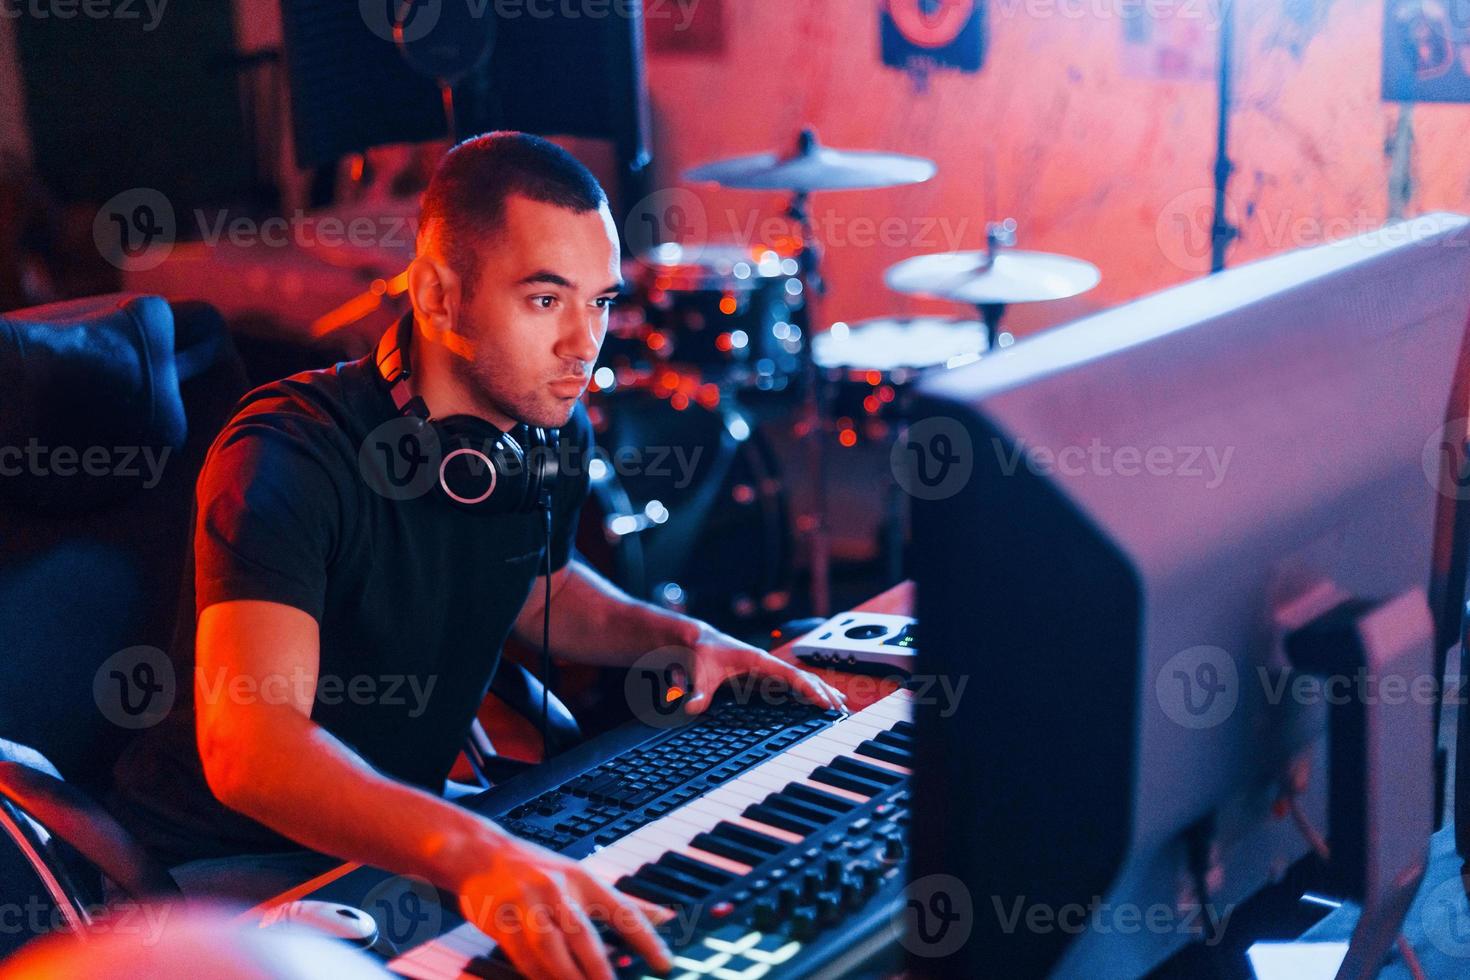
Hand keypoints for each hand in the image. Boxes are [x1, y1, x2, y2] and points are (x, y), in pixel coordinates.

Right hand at [457, 836, 673, 978]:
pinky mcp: (501, 921)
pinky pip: (524, 958)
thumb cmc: (538, 870)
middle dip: (601, 969)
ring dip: (568, 977)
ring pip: (551, 950)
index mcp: (582, 879)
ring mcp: (527, 905)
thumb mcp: (581, 878)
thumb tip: (665, 918)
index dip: (646, 938)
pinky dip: (540, 976)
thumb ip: (620, 902)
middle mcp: (557, 889)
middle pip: (583, 935)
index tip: (664, 964)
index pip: (622, 910)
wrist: (481, 854)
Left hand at [681, 625, 847, 715]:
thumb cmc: (704, 652)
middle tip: (842, 708)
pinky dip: (807, 691)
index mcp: (759, 659)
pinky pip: (791, 684)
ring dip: (820, 690)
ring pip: (800, 680)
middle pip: (803, 677)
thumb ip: (699, 691)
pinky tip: (817, 700)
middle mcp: (768, 663)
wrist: (700, 641)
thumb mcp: (701, 671)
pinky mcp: (765, 675)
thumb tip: (693, 707)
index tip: (825, 701)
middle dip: (823, 691)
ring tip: (840, 705)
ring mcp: (769, 669)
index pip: (791, 675)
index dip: (809, 688)